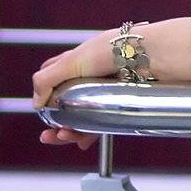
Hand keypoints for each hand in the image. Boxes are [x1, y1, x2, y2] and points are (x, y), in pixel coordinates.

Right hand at [31, 16, 190, 150]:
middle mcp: (95, 75)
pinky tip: (81, 142)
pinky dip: (90, 134)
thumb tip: (35, 103)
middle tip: (49, 135)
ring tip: (62, 138)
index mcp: (82, 59)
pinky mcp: (124, 105)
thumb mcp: (74, 59)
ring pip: (84, 116)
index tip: (41, 107)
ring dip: (70, 130)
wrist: (155, 56)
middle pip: (68, 102)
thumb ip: (48, 79)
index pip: (57, 76)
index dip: (46, 93)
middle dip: (56, 120)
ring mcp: (110, 91)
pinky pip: (103, 124)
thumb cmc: (119, 49)